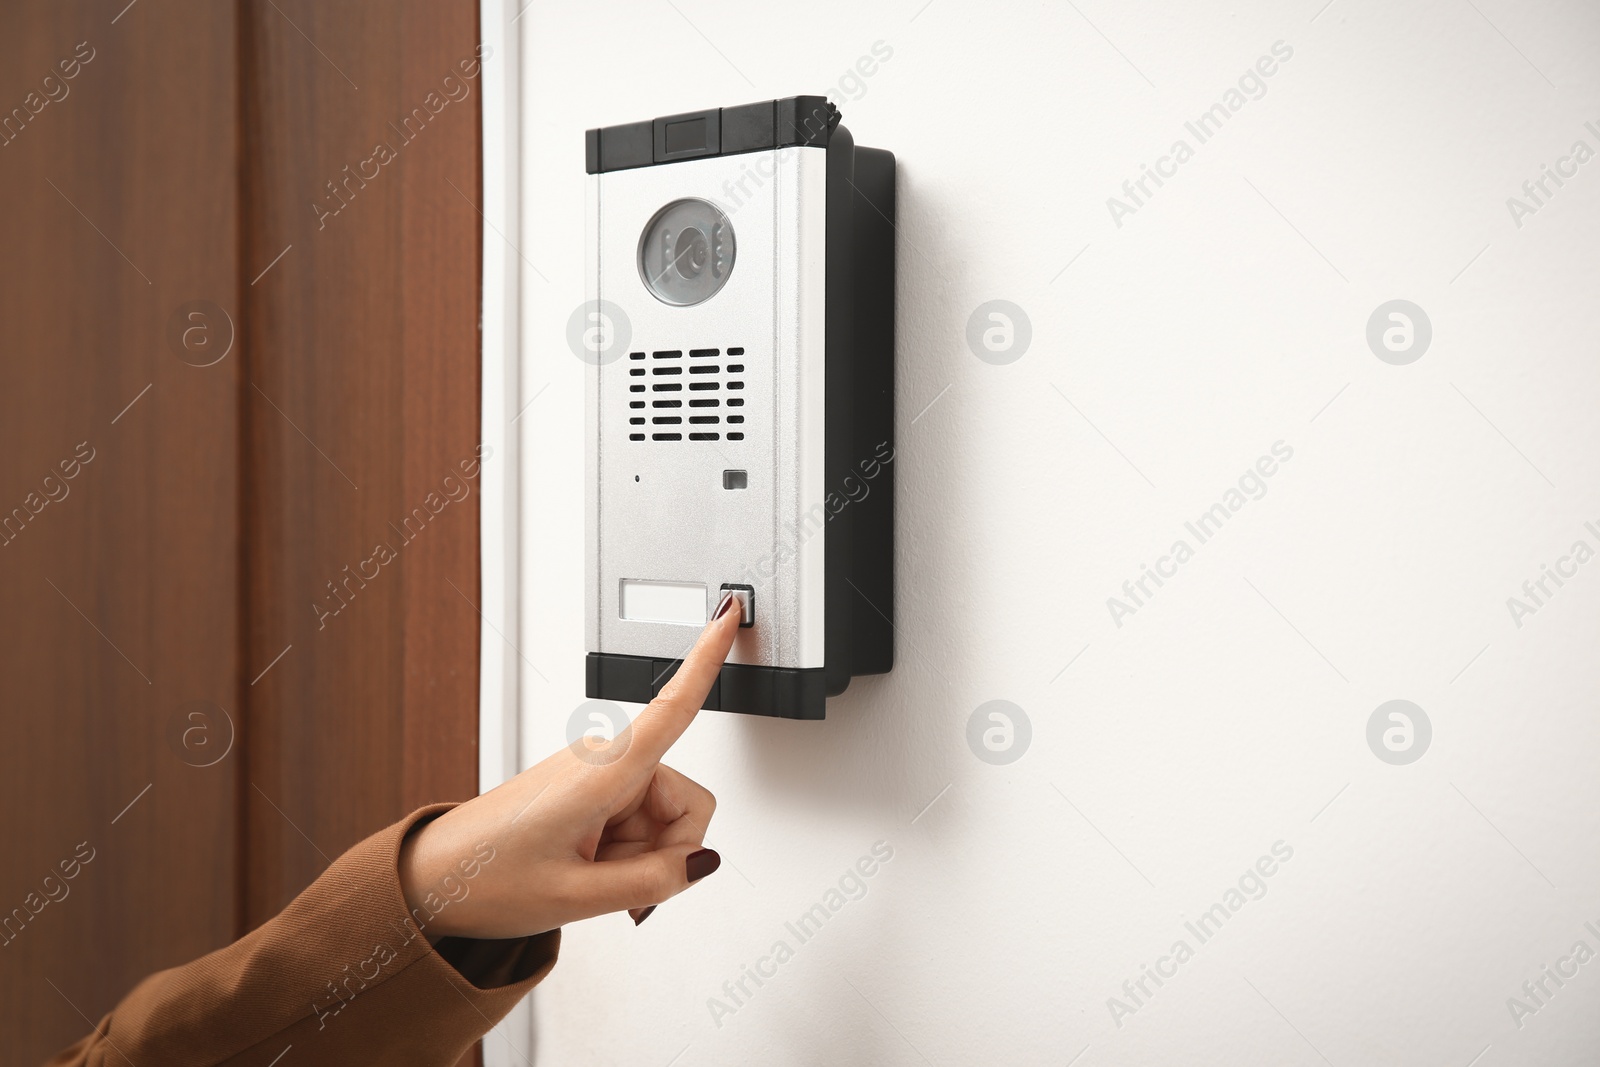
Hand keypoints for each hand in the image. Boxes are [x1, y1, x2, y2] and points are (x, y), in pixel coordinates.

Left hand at [398, 594, 741, 936]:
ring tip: (591, 876)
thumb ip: (651, 882)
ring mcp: (595, 773)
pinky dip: (627, 853)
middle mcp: (603, 760)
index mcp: (602, 773)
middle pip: (683, 799)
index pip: (673, 707)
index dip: (708, 658)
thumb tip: (700, 862)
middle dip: (667, 850)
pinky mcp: (588, 788)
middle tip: (618, 885)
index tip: (729, 613)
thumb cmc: (485, 877)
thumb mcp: (575, 897)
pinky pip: (637, 818)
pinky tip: (591, 869)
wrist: (433, 878)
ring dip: (642, 856)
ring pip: (662, 815)